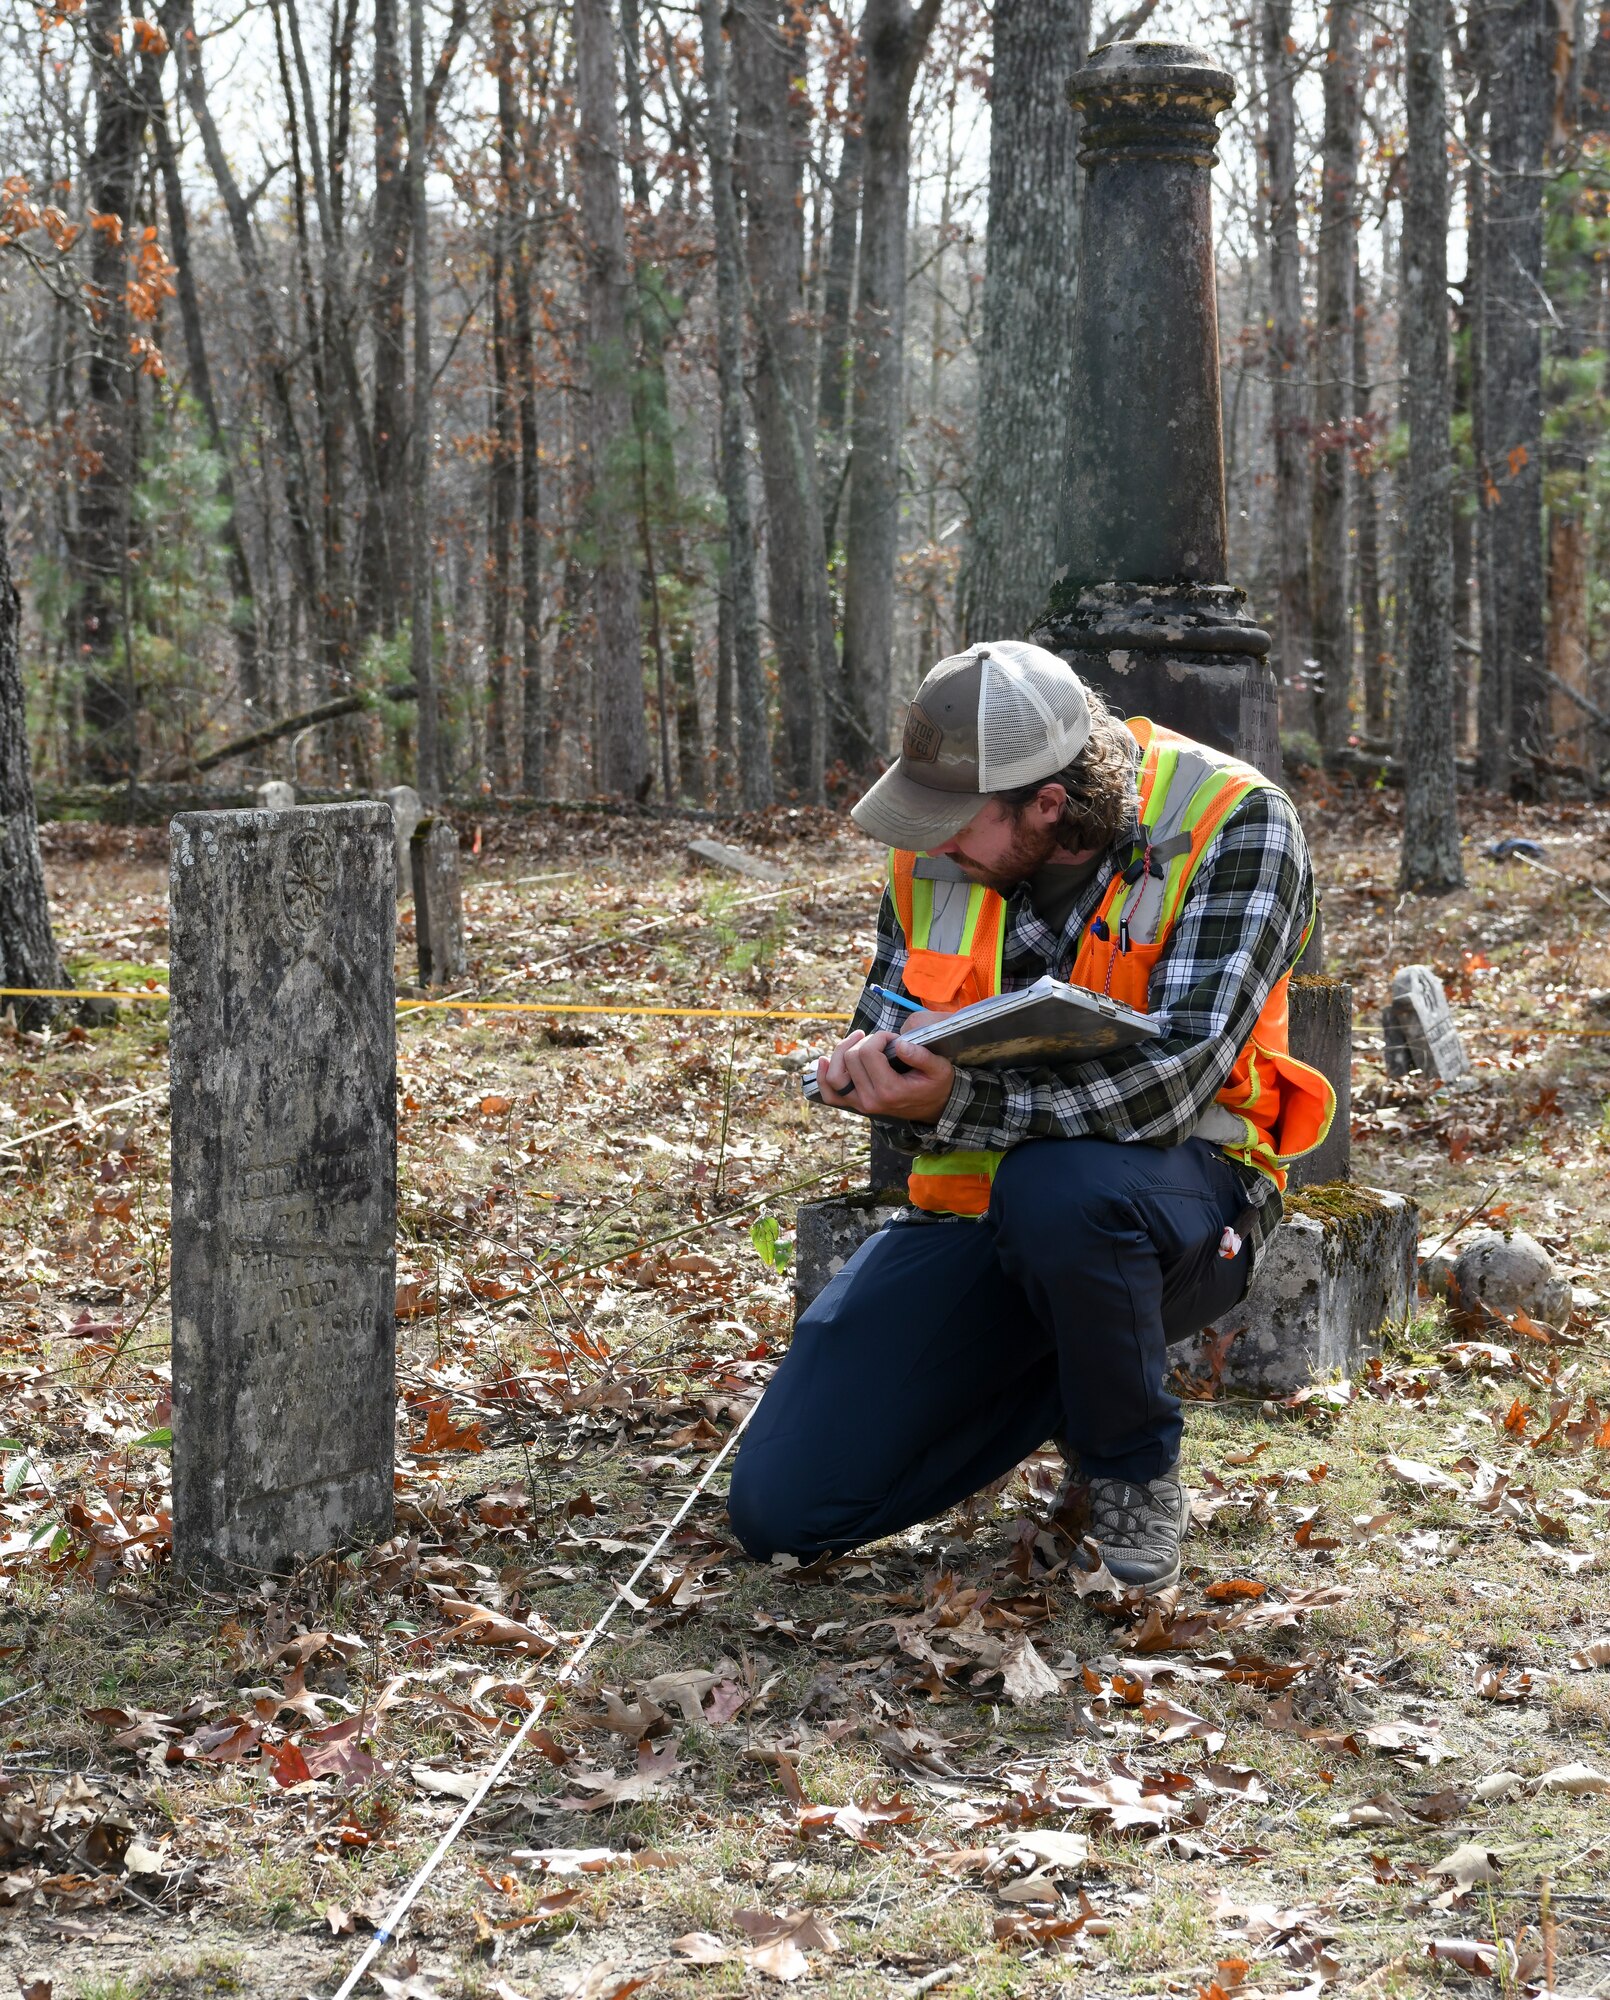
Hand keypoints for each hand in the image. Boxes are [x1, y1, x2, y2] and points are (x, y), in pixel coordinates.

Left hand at [814, 1028, 954, 1122]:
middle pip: (850, 1059)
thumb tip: (899, 1044)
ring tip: (856, 1039)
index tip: (892, 1037)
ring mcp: (861, 1104)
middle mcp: (871, 1100)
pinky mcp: (856, 1104)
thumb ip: (921, 1056)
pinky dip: (822, 1077)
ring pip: (834, 1076)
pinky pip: (830, 1094)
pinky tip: (822, 1060)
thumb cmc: (936, 1084)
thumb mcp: (939, 1068)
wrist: (934, 1107)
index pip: (868, 1053)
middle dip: (863, 1041)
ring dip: (840, 1052)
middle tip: (880, 1039)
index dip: (879, 1037)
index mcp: (890, 1090)